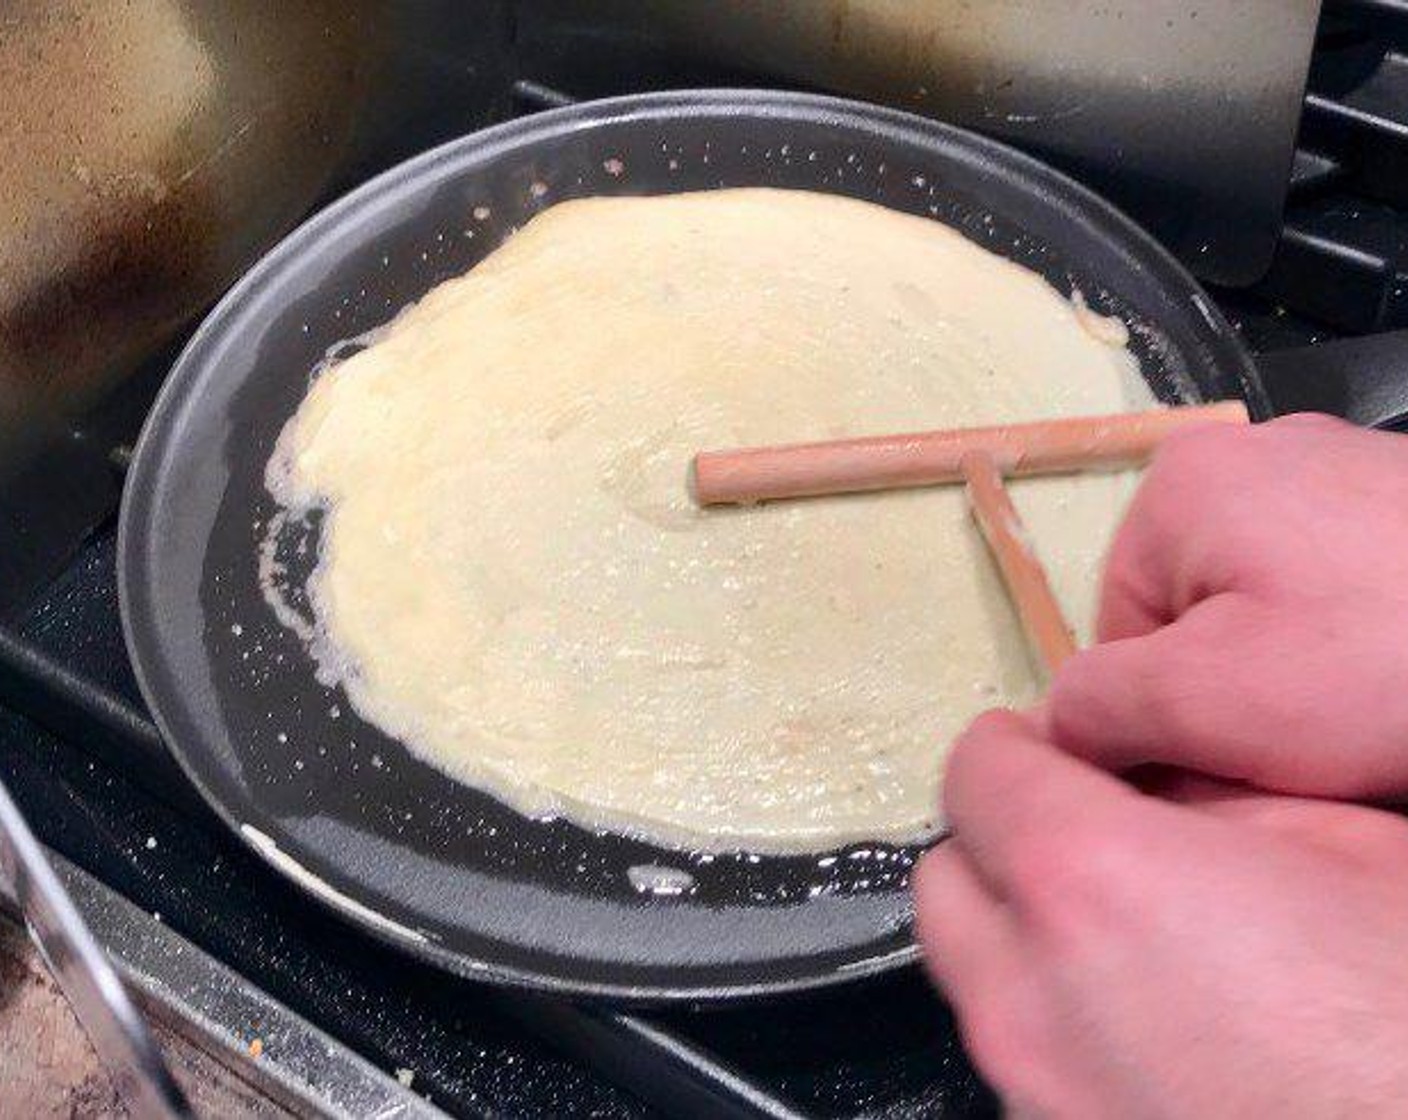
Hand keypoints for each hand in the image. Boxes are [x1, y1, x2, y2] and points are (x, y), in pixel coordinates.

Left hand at [915, 710, 1407, 1117]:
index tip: (1055, 745)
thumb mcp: (1337, 842)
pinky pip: (1021, 1049)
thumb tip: (1144, 771)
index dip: (1018, 743)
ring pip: (975, 973)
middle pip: (949, 879)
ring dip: (1021, 929)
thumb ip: (1202, 784)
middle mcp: (1030, 1000)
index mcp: (1089, 888)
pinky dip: (1053, 1011)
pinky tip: (1145, 1009)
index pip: (974, 773)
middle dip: (1002, 836)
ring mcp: (1037, 1090)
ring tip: (1125, 924)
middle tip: (1084, 825)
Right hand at [1049, 413, 1407, 798]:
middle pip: (1193, 619)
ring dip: (1298, 678)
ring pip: (1270, 612)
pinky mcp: (1404, 505)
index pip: (1116, 637)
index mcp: (1178, 487)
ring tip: (1361, 723)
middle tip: (1302, 751)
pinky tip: (1397, 688)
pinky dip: (1360, 648)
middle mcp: (1253, 456)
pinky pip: (1340, 593)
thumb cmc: (1390, 663)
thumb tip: (1053, 726)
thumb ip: (1098, 707)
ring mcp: (1340, 472)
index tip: (1225, 765)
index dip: (1161, 721)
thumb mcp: (1208, 701)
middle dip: (1234, 695)